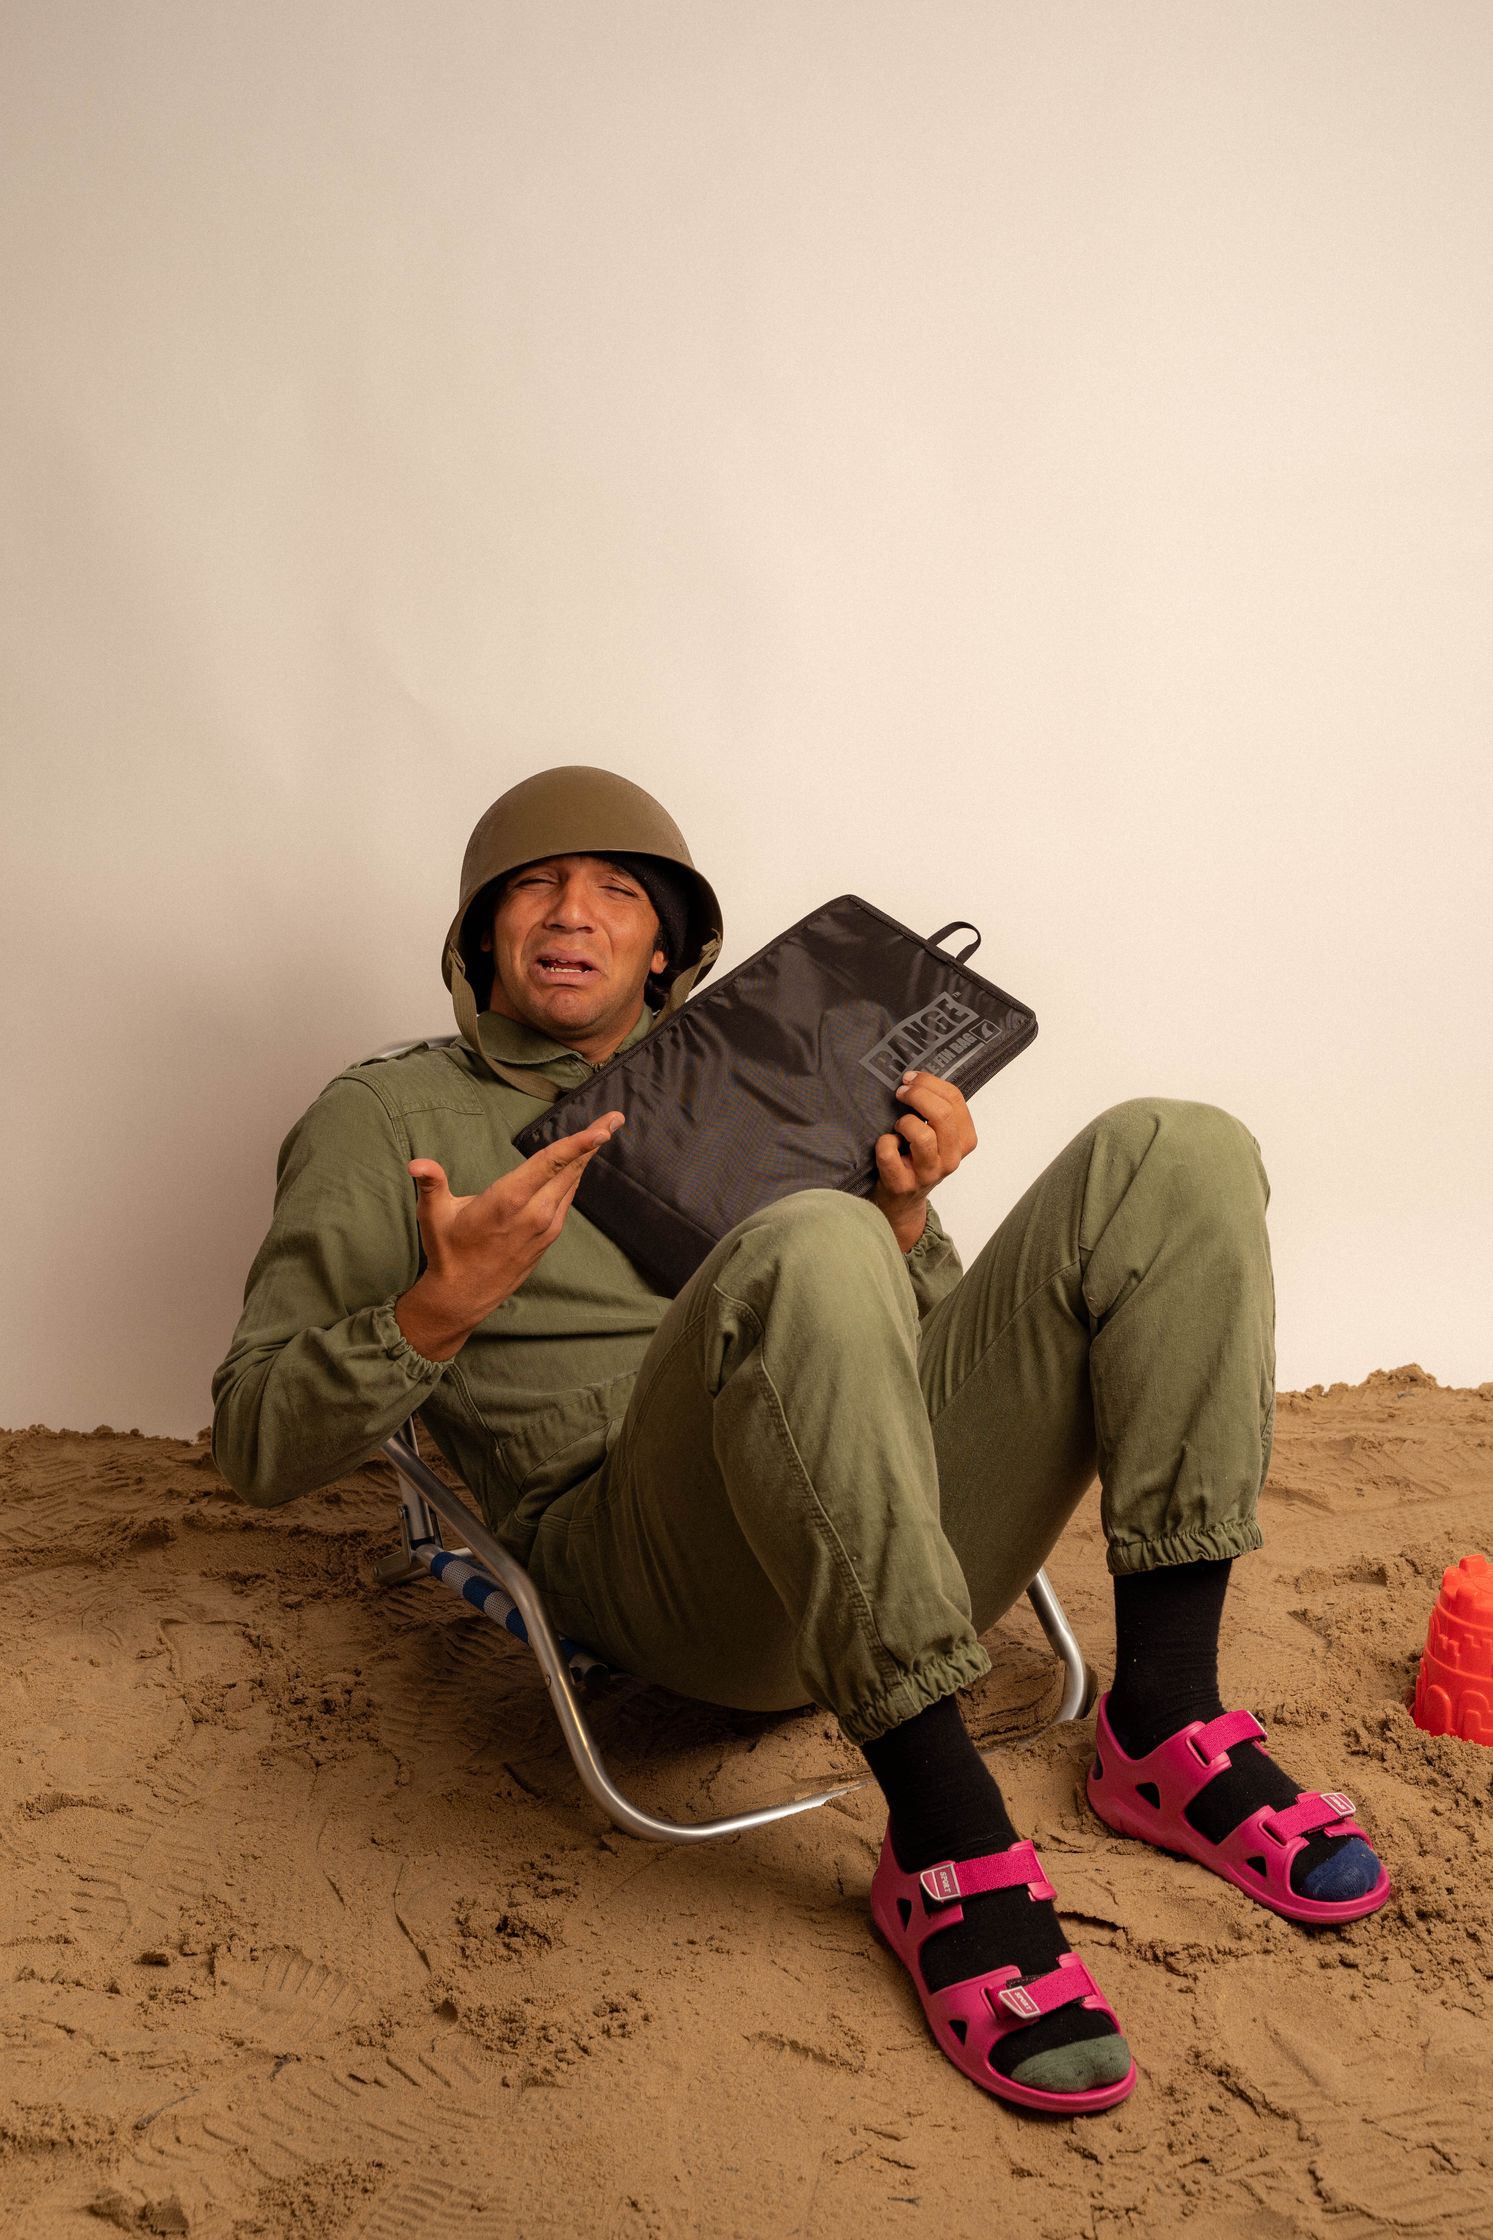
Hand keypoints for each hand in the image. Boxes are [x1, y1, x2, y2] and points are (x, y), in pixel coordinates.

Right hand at [394, 1111, 624, 1360]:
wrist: (464, 1295)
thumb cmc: (448, 1251)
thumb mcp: (433, 1216)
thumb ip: (431, 1184)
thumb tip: (416, 1164)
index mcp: (509, 1202)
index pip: (550, 1165)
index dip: (577, 1145)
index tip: (603, 1130)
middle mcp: (535, 1213)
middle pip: (571, 1169)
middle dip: (595, 1141)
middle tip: (616, 1117)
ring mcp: (546, 1226)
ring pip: (572, 1183)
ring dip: (588, 1156)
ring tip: (604, 1131)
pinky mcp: (549, 1235)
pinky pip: (567, 1198)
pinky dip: (575, 1176)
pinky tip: (580, 1163)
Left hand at [872, 1070, 976, 1251]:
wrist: (901, 1200)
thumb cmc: (917, 1158)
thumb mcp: (937, 1135)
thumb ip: (937, 1109)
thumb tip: (916, 1077)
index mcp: (965, 1141)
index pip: (956, 1100)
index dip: (930, 1083)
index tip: (911, 1079)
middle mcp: (951, 1159)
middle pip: (942, 1116)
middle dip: (917, 1095)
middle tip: (900, 1092)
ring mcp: (928, 1174)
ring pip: (922, 1136)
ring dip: (904, 1122)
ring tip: (898, 1126)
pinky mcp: (903, 1184)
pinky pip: (890, 1152)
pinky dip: (883, 1142)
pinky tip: (886, 1144)